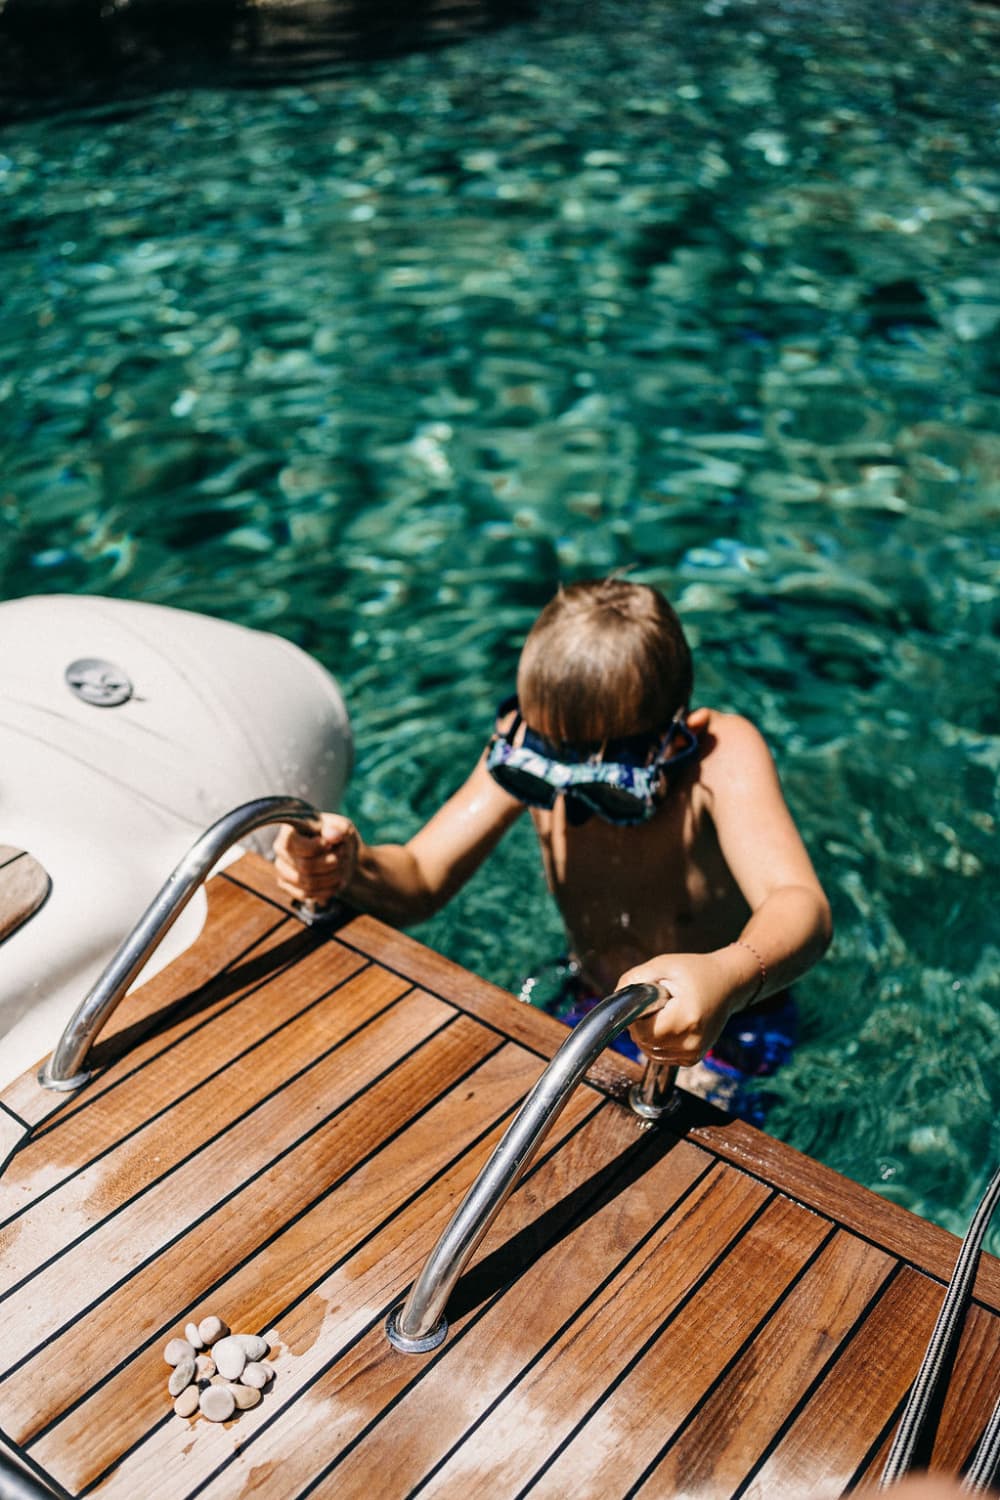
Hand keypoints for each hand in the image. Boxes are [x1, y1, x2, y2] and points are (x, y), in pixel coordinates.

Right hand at [273, 813, 358, 904]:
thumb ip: (339, 828)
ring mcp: (281, 869)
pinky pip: (306, 894)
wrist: (337, 851)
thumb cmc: (336, 834)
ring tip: (342, 867)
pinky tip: (337, 881)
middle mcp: (280, 850)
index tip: (331, 845)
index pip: (293, 844)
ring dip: (332, 877)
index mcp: (289, 830)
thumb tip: (332, 836)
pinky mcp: (286, 885)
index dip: (315, 848)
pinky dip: (327, 890)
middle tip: (343, 855)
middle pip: (305, 866)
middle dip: (331, 863)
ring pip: (308, 883)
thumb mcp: (342, 826)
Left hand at [617, 952, 736, 1066]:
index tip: (648, 1000)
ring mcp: (693, 1054)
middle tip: (658, 1002)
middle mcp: (691, 1042)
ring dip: (648, 1033)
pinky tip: (670, 1023)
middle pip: (644, 1042)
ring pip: (649, 1051)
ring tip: (666, 1011)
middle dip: (641, 1023)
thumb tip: (616, 1001)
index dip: (637, 1015)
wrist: (728, 984)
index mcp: (686, 1019)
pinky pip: (660, 1055)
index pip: (642, 1030)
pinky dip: (657, 1041)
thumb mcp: (662, 965)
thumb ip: (634, 980)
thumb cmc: (696, 972)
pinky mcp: (692, 1059)